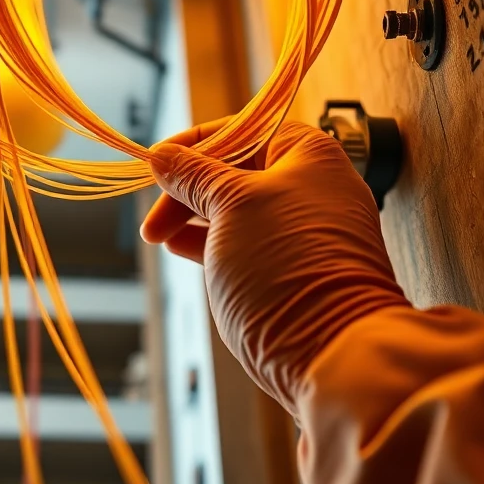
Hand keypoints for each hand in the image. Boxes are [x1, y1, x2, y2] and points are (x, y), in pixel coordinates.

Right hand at [141, 121, 406, 410]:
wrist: (331, 352)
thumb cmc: (285, 264)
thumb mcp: (232, 204)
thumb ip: (193, 175)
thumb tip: (162, 155)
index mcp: (307, 154)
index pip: (241, 131)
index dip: (193, 144)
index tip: (156, 163)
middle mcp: (310, 187)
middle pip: (234, 170)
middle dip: (187, 188)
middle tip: (153, 216)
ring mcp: (301, 231)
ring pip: (234, 209)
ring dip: (191, 216)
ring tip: (158, 235)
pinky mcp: (289, 269)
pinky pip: (241, 241)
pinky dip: (207, 241)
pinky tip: (177, 246)